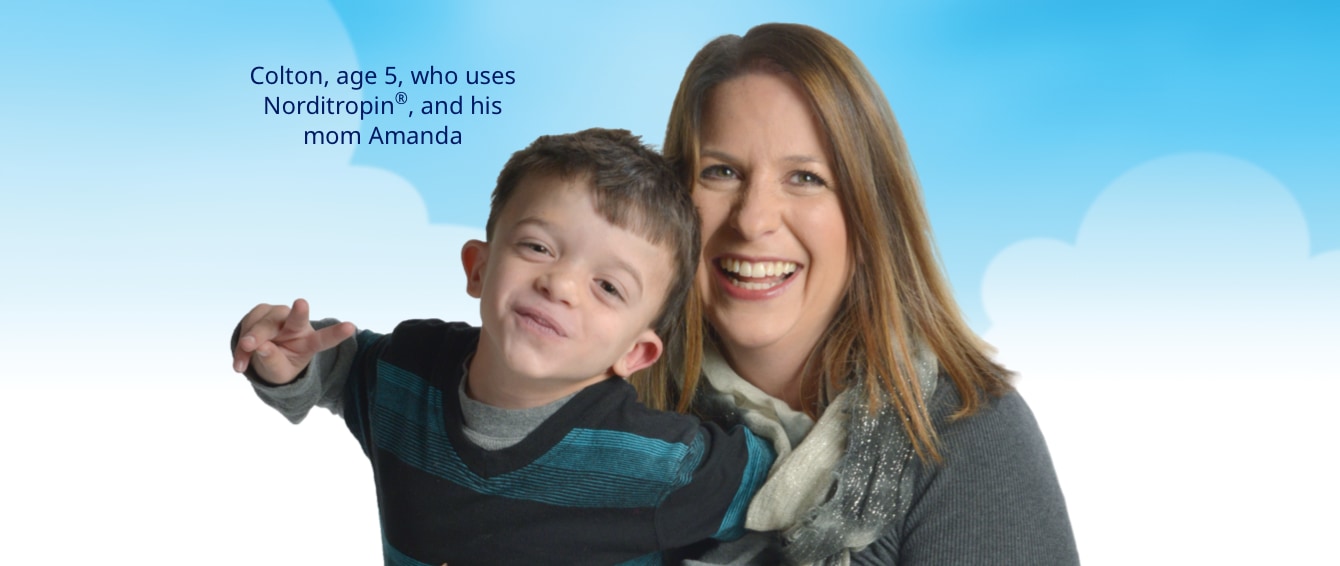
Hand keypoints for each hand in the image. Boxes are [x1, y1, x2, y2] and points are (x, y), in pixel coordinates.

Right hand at [231, 298, 354, 384]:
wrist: (261, 355)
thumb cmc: (277, 365)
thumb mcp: (278, 373)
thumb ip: (273, 362)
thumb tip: (262, 347)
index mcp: (309, 342)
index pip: (325, 339)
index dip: (337, 334)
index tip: (351, 327)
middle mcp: (297, 325)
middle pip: (295, 319)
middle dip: (294, 315)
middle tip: (300, 307)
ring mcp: (279, 315)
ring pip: (264, 324)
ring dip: (248, 345)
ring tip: (241, 367)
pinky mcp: (262, 311)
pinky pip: (247, 326)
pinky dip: (240, 345)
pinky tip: (240, 362)